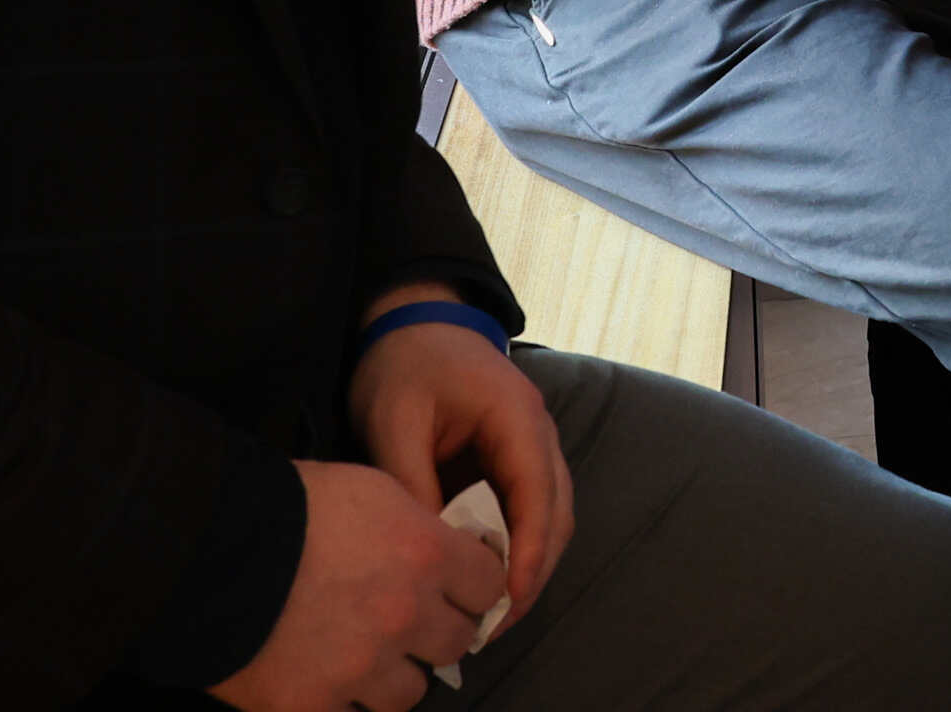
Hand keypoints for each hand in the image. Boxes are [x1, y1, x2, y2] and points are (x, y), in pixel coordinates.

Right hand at [207, 459, 507, 710]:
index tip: (456, 585)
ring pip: (411, 690)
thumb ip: (419, 528)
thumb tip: (445, 556)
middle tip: (409, 620)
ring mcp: (361, 668)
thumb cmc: (289, 504)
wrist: (208, 548)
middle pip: (457, 642)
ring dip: (394, 673)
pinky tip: (323, 676)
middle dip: (438, 630)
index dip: (472, 584)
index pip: (489, 586)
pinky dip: (343, 700)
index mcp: (426, 555)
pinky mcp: (314, 705)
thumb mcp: (372, 490)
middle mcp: (405, 616)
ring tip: (364, 654)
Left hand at [347, 289, 573, 634]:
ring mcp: (532, 446)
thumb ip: (411, 482)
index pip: (538, 494)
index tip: (507, 600)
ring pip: (551, 515)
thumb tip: (427, 551)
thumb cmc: (404, 365)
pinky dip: (518, 547)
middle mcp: (538, 433)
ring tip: (493, 613)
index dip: (529, 552)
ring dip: (530, 564)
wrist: (415, 325)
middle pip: (557, 513)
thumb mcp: (393, 420)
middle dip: (534, 571)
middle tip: (495, 625)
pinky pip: (530, 510)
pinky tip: (488, 579)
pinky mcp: (516, 459)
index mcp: (516, 417)